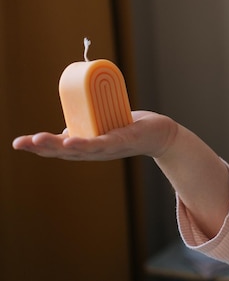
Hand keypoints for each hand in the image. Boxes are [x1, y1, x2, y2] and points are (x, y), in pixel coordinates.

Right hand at [12, 110, 177, 160]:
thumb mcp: (100, 127)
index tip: (19, 143)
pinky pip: (101, 144)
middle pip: (63, 152)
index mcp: (86, 147)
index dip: (38, 147)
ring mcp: (106, 149)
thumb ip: (83, 130)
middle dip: (41, 147)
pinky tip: (73, 142)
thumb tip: (64, 133)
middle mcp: (93, 152)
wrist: (158, 133)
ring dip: (59, 146)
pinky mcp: (121, 142)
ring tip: (39, 140)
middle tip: (21, 143)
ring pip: (79, 149)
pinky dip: (86, 144)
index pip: (58, 149)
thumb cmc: (128, 128)